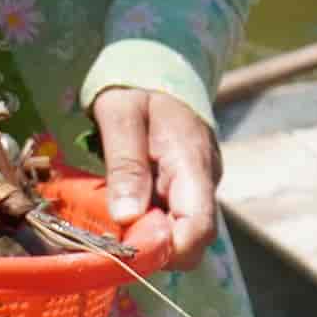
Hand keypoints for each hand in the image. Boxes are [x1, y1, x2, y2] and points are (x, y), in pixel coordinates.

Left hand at [87, 88, 221, 271]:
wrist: (158, 67)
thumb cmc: (136, 88)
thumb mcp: (120, 115)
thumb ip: (125, 165)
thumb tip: (127, 218)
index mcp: (193, 162)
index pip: (198, 228)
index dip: (167, 250)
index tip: (128, 248)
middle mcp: (204, 181)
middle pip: (191, 241)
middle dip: (153, 247)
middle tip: (112, 231)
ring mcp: (197, 187)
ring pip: (180, 234)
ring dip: (146, 235)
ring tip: (113, 213)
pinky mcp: (186, 190)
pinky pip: (171, 219)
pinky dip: (146, 223)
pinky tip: (123, 206)